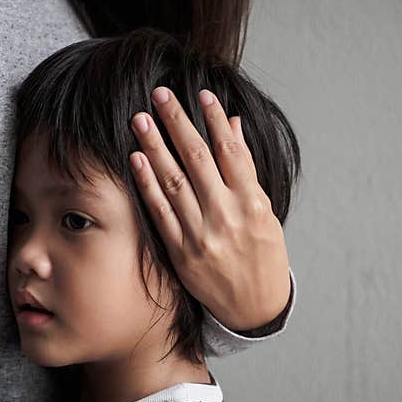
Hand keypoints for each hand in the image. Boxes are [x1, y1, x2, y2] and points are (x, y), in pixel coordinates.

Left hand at [129, 87, 290, 330]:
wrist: (255, 307)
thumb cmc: (264, 255)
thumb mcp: (265, 212)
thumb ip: (245, 170)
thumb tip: (232, 126)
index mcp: (251, 203)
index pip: (230, 150)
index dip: (214, 119)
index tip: (201, 94)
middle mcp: (225, 216)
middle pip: (197, 158)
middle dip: (177, 122)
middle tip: (160, 94)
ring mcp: (200, 235)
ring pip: (173, 181)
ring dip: (155, 146)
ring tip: (141, 119)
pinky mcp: (180, 252)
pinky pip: (160, 212)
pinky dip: (147, 184)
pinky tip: (136, 159)